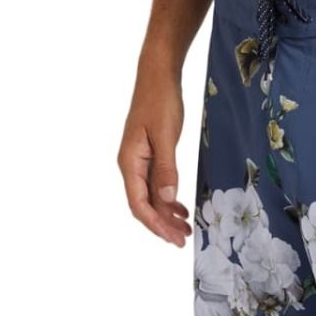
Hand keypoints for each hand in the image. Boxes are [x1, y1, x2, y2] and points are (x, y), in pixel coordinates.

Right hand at [118, 62, 189, 246]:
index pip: (138, 204)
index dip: (155, 224)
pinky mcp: (149, 156)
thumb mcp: (166, 136)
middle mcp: (131, 165)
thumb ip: (166, 168)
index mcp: (129, 162)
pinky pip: (156, 186)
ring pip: (151, 198)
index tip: (172, 238)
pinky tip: (181, 208)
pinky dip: (168, 199)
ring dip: (167, 215)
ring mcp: (139, 162)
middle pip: (144, 205)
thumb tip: (167, 199)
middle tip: (183, 240)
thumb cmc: (160, 100)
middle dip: (163, 225)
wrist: (158, 75)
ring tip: (186, 229)